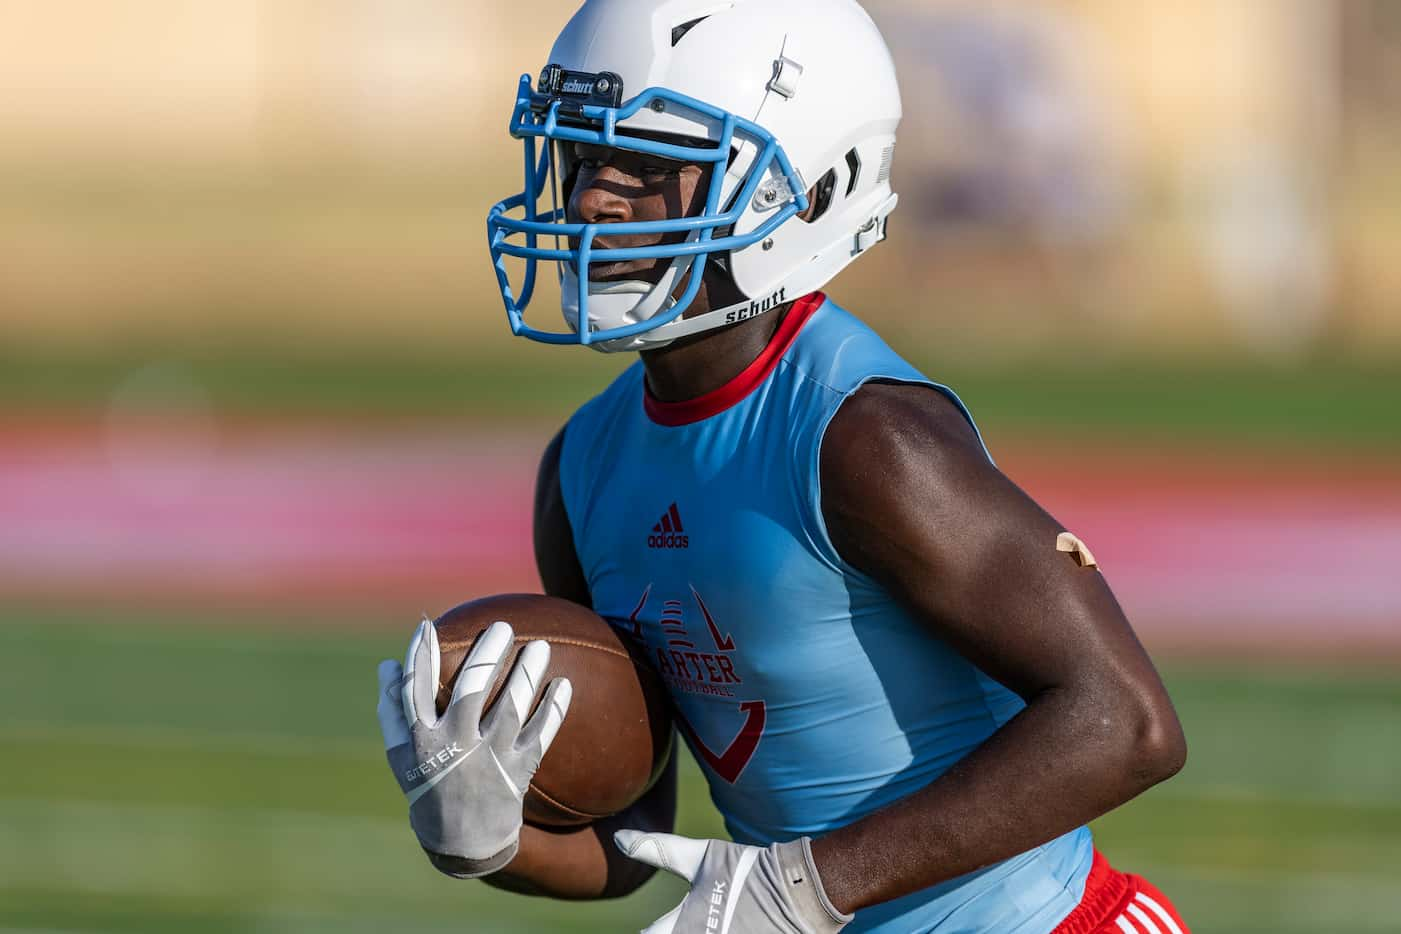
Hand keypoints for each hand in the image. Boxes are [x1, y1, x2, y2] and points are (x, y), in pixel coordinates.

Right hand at [377, 619, 571, 877]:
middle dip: (486, 656)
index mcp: (423, 742)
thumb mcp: (402, 758)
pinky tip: (564, 683)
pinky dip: (554, 709)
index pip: (416, 691)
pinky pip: (540, 734)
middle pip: (470, 692)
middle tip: (502, 627)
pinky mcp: (519, 772)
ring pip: (510, 709)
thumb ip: (392, 712)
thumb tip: (386, 665)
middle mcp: (456, 748)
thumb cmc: (430, 789)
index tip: (427, 625)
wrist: (464, 844)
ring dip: (526, 675)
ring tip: (540, 645)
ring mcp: (489, 760)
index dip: (419, 656)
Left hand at [615, 830, 851, 933]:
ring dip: (701, 932)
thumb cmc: (747, 870)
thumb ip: (657, 850)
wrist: (801, 890)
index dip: (647, 933)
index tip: (648, 929)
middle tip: (686, 920)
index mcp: (683, 926)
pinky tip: (732, 926)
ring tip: (712, 920)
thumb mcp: (701, 856)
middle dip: (672, 932)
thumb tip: (618, 838)